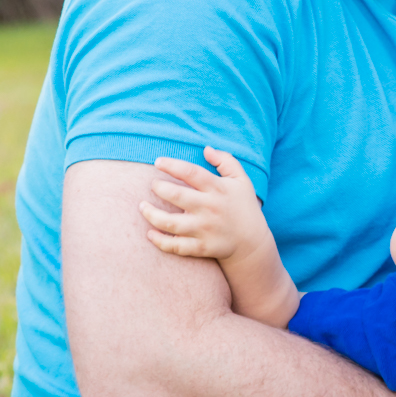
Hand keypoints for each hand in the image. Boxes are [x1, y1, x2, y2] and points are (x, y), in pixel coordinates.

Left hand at [140, 148, 270, 261]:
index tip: (158, 162)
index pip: (191, 172)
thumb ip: (226, 161)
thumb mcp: (242, 180)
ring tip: (142, 207)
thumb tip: (206, 149)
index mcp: (218, 189)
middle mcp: (209, 208)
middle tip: (153, 185)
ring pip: (170, 222)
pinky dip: (160, 241)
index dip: (172, 165)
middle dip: (158, 188)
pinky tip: (150, 233)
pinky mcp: (201, 247)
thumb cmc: (244, 207)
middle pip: (176, 195)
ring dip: (151, 214)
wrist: (253, 243)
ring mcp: (204, 229)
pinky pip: (175, 246)